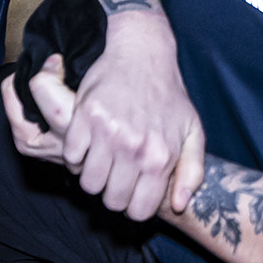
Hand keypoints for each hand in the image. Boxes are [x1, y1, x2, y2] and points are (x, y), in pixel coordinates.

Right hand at [34, 9, 202, 220]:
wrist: (143, 52)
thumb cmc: (168, 94)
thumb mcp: (192, 131)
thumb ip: (192, 171)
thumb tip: (179, 205)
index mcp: (160, 156)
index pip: (138, 210)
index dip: (134, 206)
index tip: (133, 191)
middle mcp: (134, 147)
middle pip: (111, 200)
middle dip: (112, 193)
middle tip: (116, 175)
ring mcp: (107, 132)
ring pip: (87, 182)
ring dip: (92, 176)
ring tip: (102, 159)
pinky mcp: (84, 116)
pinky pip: (70, 156)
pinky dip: (76, 156)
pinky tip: (89, 143)